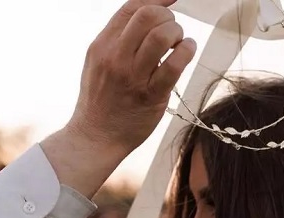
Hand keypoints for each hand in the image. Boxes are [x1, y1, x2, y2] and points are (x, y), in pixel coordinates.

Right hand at [67, 0, 196, 157]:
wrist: (96, 137)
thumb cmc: (101, 101)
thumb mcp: (98, 62)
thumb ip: (118, 40)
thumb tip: (146, 18)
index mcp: (103, 45)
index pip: (131, 8)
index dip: (156, 0)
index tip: (170, 1)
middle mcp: (116, 57)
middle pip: (147, 16)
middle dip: (166, 17)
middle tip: (172, 31)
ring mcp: (133, 76)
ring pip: (161, 36)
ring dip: (177, 33)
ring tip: (179, 43)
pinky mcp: (151, 95)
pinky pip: (174, 65)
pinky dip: (187, 51)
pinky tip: (187, 51)